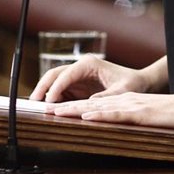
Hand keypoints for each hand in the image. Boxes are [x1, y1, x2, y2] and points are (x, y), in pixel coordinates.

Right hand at [29, 55, 148, 102]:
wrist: (139, 83)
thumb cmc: (132, 83)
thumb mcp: (122, 91)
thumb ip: (106, 97)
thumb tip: (90, 104)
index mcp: (89, 64)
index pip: (66, 74)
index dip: (56, 87)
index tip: (49, 100)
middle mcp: (80, 68)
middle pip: (55, 74)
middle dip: (43, 87)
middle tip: (34, 101)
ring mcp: (78, 77)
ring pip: (55, 82)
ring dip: (45, 93)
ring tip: (37, 107)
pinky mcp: (78, 86)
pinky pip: (61, 92)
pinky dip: (53, 99)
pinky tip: (49, 109)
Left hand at [46, 89, 173, 129]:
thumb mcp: (148, 118)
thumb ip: (131, 121)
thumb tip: (116, 130)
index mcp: (125, 103)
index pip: (94, 105)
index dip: (73, 108)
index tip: (54, 111)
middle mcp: (124, 102)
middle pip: (90, 104)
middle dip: (66, 107)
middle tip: (45, 111)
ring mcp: (132, 106)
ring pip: (98, 108)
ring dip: (75, 110)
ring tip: (56, 112)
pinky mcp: (142, 114)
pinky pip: (117, 114)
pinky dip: (100, 115)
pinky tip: (87, 117)